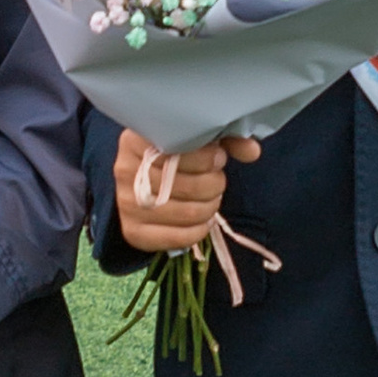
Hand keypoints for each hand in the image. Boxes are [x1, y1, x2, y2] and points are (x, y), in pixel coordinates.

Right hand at [111, 128, 261, 256]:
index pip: (178, 149)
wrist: (139, 188)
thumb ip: (224, 139)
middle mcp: (125, 169)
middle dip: (213, 184)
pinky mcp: (132, 232)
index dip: (207, 157)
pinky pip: (178, 237)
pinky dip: (199, 230)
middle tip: (216, 181)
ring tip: (211, 199)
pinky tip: (203, 220)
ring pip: (186, 212)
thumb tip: (252, 150)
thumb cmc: (172, 158)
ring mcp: (126, 203)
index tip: (218, 158)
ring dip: (210, 207)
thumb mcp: (195, 141)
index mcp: (136, 139)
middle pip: (185, 184)